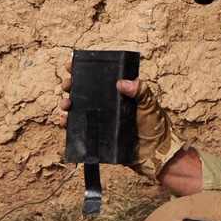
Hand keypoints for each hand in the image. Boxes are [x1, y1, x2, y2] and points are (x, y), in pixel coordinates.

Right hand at [59, 62, 185, 180]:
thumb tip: (121, 82)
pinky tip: (65, 122)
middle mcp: (108, 104)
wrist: (155, 154)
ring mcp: (102, 119)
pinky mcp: (97, 134)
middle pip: (84, 92)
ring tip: (66, 104)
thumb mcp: (150, 106)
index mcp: (119, 94)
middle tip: (67, 85)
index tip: (71, 66)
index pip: (100, 79)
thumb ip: (140, 92)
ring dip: (67, 104)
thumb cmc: (155, 127)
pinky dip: (69, 124)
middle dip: (71, 86)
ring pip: (78, 108)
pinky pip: (79, 128)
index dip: (84, 71)